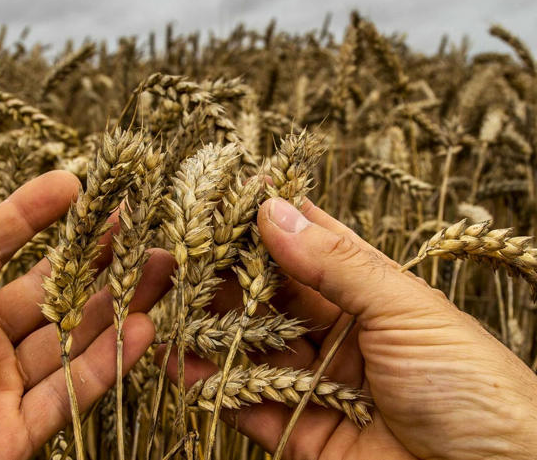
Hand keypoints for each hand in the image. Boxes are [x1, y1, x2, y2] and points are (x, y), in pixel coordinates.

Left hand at [0, 172, 173, 459]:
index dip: (31, 215)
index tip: (75, 184)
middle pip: (42, 291)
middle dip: (92, 257)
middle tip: (141, 224)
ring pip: (66, 339)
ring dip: (116, 304)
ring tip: (162, 268)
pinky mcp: (8, 441)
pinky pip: (65, 397)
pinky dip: (106, 365)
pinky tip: (141, 329)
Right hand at [166, 197, 536, 459]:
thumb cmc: (472, 384)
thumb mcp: (406, 308)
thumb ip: (335, 264)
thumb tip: (273, 211)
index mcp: (370, 293)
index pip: (306, 246)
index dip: (264, 222)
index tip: (217, 199)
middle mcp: (339, 334)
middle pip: (268, 298)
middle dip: (222, 278)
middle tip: (173, 254)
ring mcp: (319, 384)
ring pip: (251, 350)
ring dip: (207, 330)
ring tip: (162, 305)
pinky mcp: (304, 435)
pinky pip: (249, 406)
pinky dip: (213, 387)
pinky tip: (178, 365)